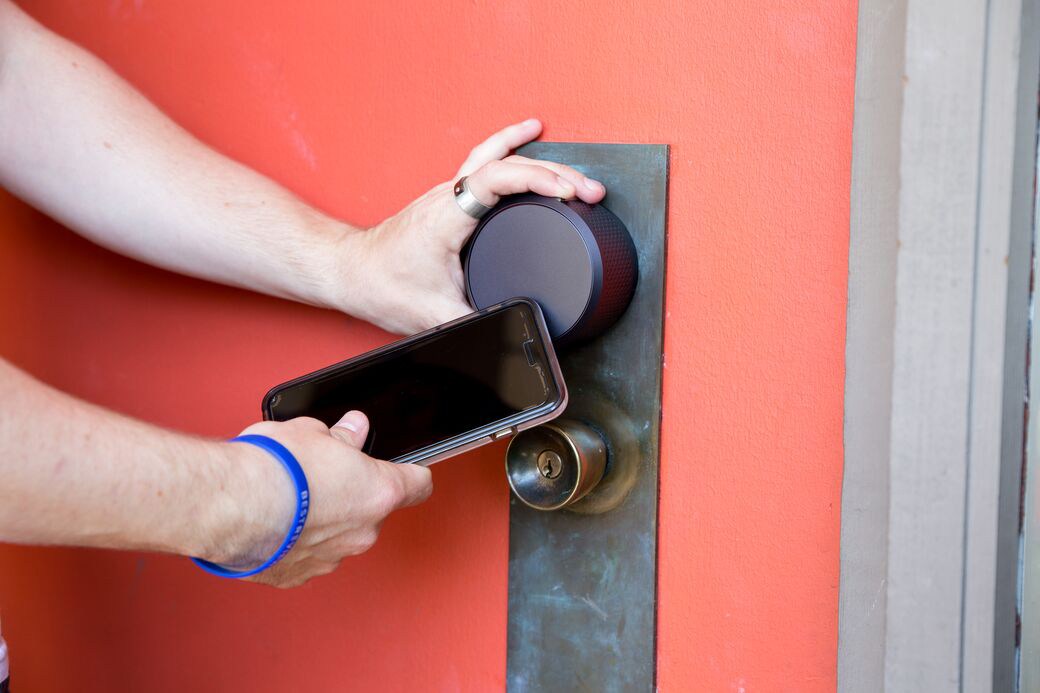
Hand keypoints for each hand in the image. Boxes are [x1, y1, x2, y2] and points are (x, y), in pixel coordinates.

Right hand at [210, 411, 431, 587]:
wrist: (229, 508)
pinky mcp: (298, 576)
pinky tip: (273, 523)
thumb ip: (341, 436)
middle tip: (322, 473)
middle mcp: (362, 531)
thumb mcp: (311, 432)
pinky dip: (295, 541)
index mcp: (378, 492)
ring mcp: (331, 558)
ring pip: (339, 535)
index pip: (418, 484)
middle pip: (372, 510)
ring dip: (323, 519)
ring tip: (289, 497)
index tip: (406, 470)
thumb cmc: (273, 469)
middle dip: (352, 493)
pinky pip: (307, 555)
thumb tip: (353, 429)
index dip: (411, 474)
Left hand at [333, 119, 606, 333]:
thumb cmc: (381, 285)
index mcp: (446, 216)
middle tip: (591, 193)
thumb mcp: (433, 315)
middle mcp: (447, 196)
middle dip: (556, 175)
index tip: (568, 192)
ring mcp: (448, 192)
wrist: (350, 271)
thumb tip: (513, 336)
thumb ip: (476, 326)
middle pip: (507, 165)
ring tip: (577, 171)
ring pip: (497, 157)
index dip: (537, 180)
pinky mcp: (448, 197)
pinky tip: (529, 136)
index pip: (495, 180)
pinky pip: (484, 161)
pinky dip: (511, 148)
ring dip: (540, 160)